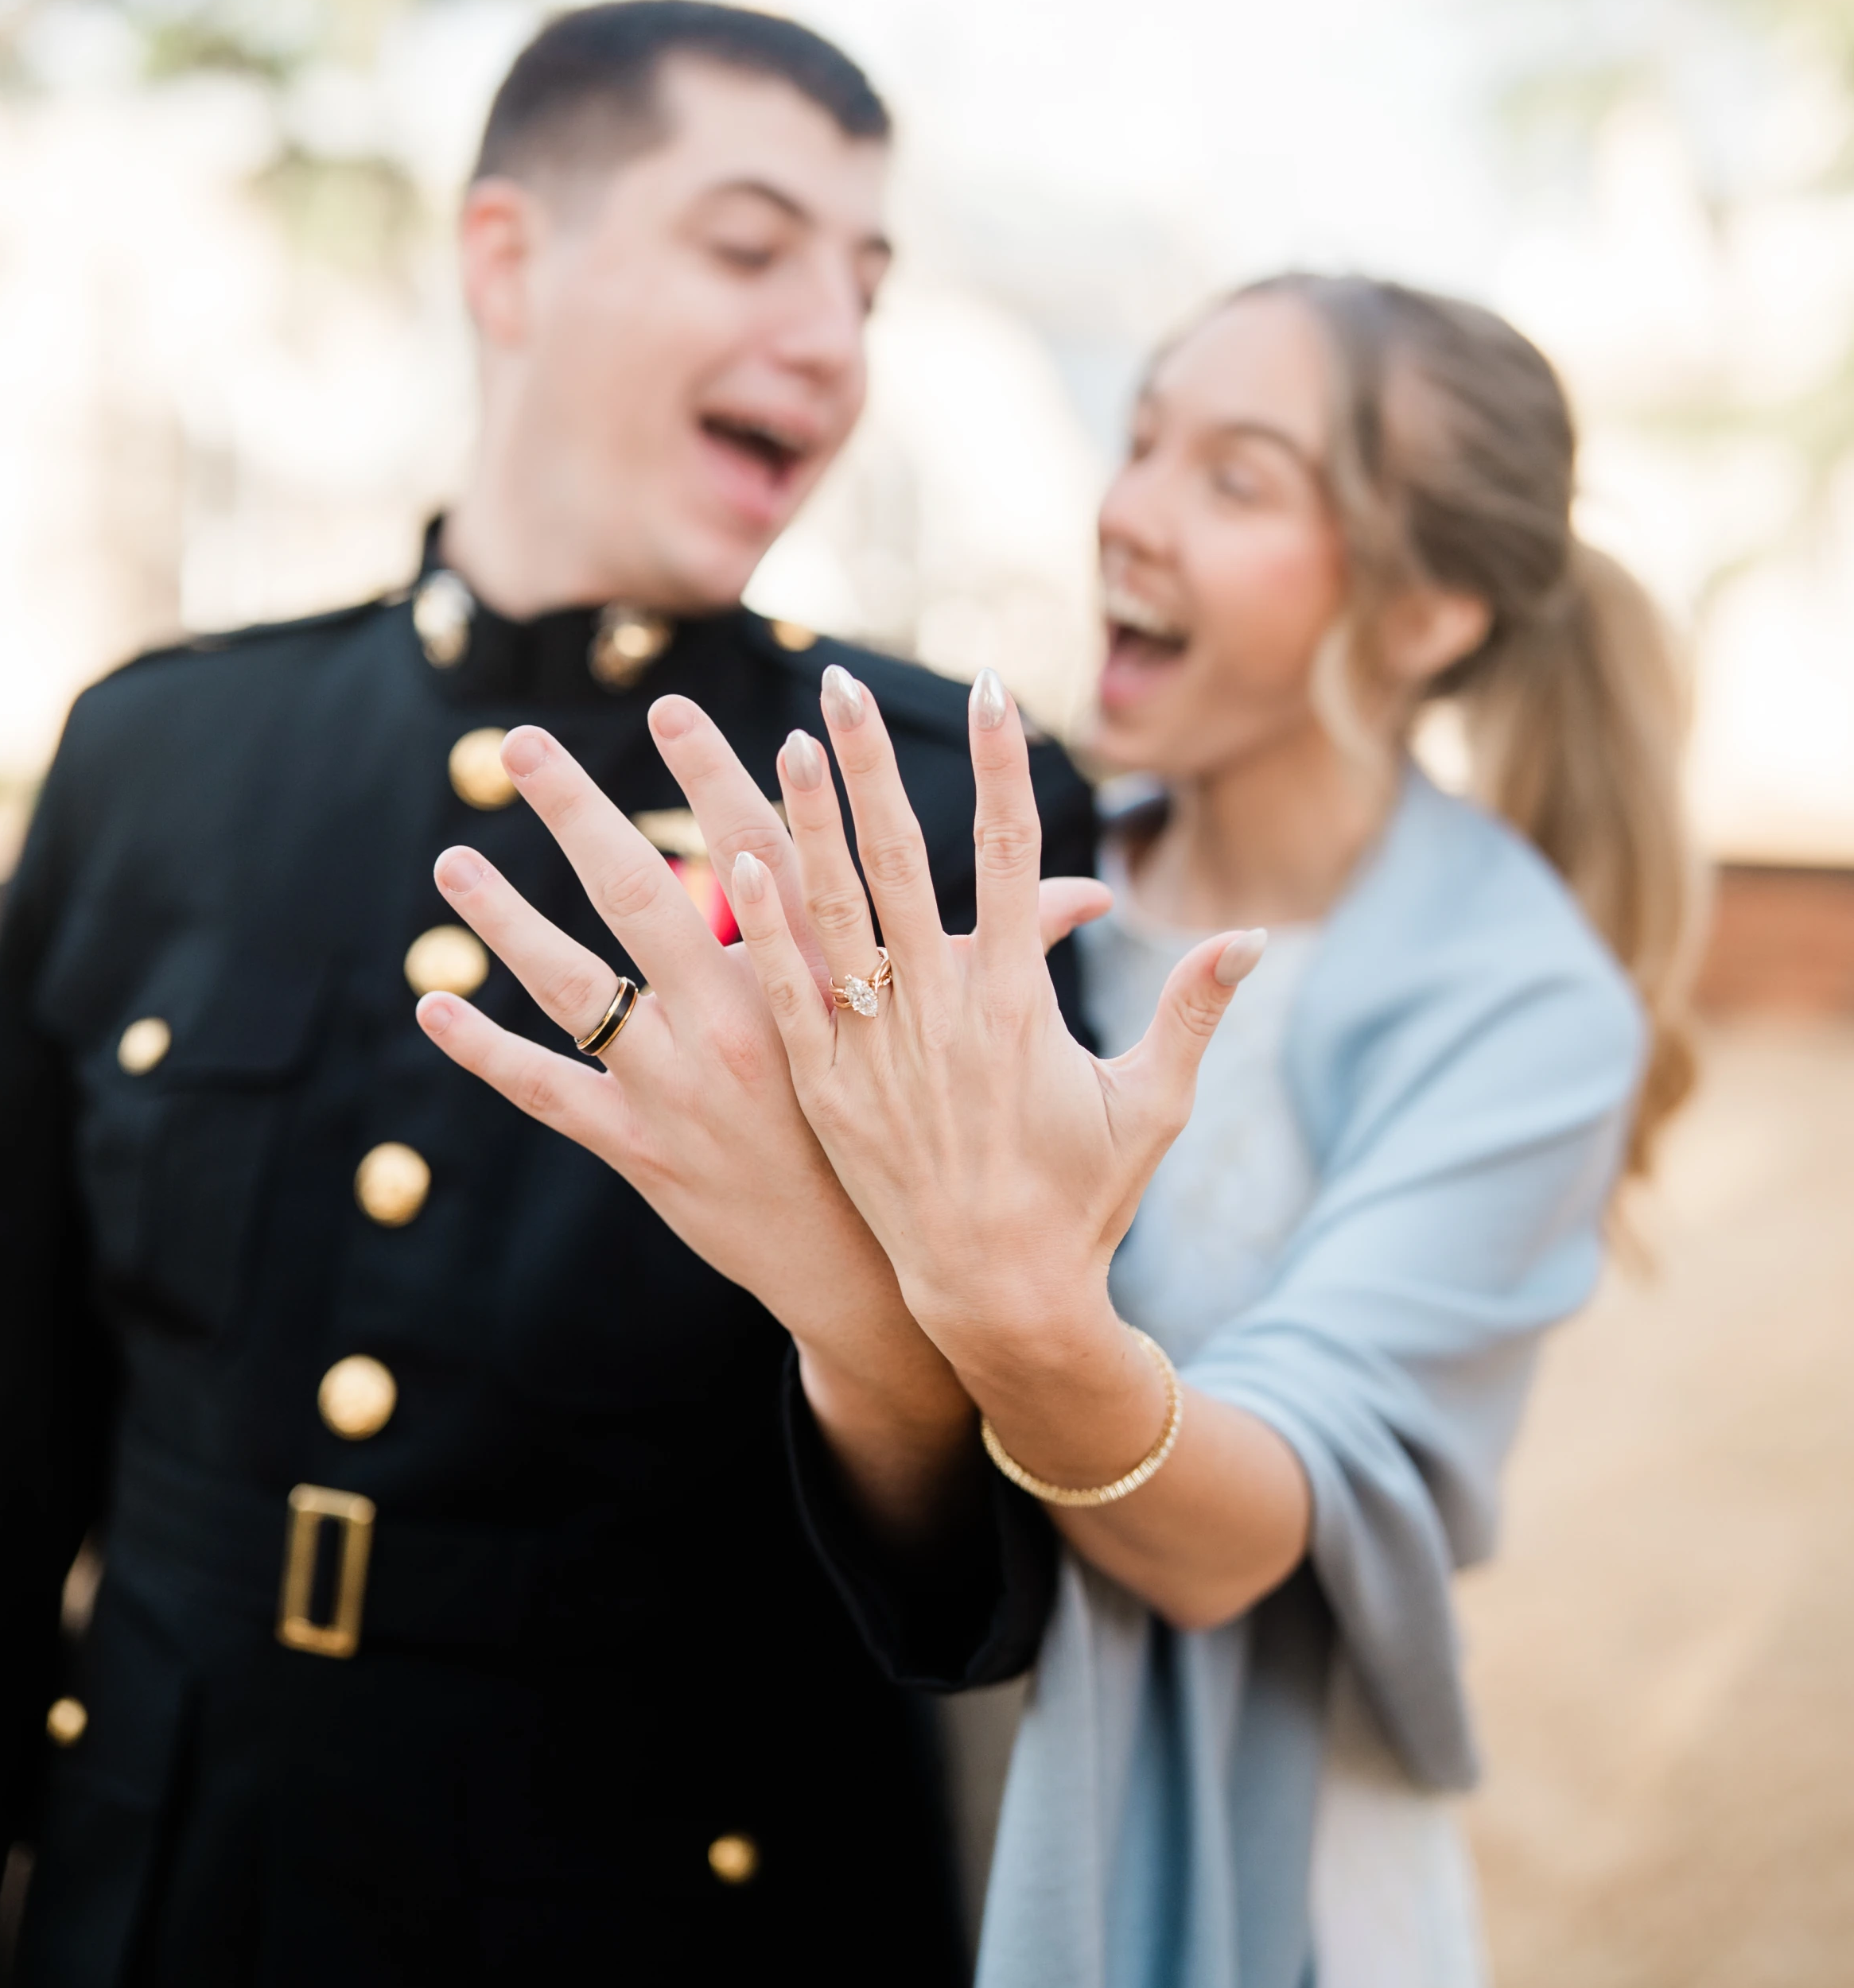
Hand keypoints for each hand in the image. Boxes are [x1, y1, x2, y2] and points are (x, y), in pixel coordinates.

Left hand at [413, 696, 972, 1526]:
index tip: (730, 699)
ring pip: (584, 982)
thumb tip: (1103, 888)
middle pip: (670, 885)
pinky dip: (493, 1052)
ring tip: (452, 854)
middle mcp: (759, 1020)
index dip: (763, 772)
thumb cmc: (994, 1167)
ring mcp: (696, 1085)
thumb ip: (1047, 947)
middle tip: (558, 729)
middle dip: (610, 800)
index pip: (799, 848)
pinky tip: (435, 1002)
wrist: (940, 1290)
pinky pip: (556, 1092)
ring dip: (511, 916)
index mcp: (843, 984)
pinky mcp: (651, 1149)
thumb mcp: (1031, 1050)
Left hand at [728, 662, 1261, 1490]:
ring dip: (806, 825)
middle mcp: (941, 1015)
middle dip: (875, 767)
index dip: (1002, 768)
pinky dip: (762, 931)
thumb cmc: (1085, 1201)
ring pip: (835, 915)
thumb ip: (1194, 1010)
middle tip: (846, 687)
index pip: (1013, 858)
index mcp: (1020, 1005)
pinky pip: (788, 996)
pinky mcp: (828, 1091)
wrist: (1001, 1300)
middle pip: (902, 863)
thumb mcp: (1153, 1106)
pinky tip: (735, 868)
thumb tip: (1251, 935)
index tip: (991, 690)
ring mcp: (876, 1052)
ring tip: (784, 744)